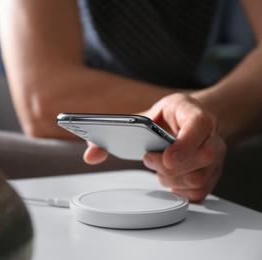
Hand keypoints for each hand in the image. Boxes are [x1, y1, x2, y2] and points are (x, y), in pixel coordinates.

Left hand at [84, 93, 226, 201]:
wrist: (187, 119)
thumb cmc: (166, 117)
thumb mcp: (141, 117)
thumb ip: (114, 133)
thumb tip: (90, 154)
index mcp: (194, 112)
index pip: (200, 126)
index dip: (184, 144)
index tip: (165, 157)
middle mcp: (210, 134)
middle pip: (203, 156)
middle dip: (170, 166)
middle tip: (149, 160)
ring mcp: (216, 155)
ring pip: (200, 177)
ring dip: (171, 179)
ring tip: (158, 169)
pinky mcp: (213, 173)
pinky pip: (202, 191)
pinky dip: (180, 191)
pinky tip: (169, 180)